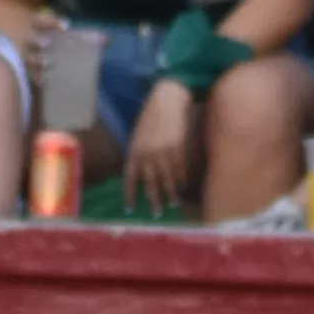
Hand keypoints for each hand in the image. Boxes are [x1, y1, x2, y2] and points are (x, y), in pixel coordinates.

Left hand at [124, 65, 193, 207]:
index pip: (130, 178)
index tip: (131, 209)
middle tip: (157, 214)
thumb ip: (138, 153)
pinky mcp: (178, 147)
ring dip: (170, 193)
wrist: (166, 99)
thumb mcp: (138, 135)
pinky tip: (182, 186)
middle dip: (154, 200)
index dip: (130, 194)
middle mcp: (147, 154)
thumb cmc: (151, 116)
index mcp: (134, 150)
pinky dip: (181, 178)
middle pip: (150, 182)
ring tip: (173, 204)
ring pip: (166, 178)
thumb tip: (140, 174)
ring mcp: (163, 151)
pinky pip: (179, 168)